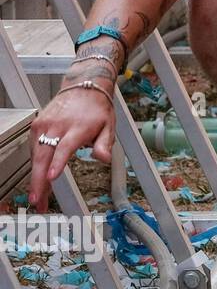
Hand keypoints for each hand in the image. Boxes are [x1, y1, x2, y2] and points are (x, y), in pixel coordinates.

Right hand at [27, 88, 115, 211]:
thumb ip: (104, 144)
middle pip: (44, 156)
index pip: (64, 147)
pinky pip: (34, 150)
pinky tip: (39, 180)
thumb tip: (103, 158)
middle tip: (37, 200)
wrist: (83, 88)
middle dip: (39, 180)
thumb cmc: (97, 109)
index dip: (57, 163)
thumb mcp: (109, 126)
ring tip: (39, 198)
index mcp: (76, 127)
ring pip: (36, 156)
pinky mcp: (36, 127)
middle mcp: (57, 126)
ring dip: (36, 178)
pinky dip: (36, 166)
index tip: (52, 178)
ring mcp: (43, 126)